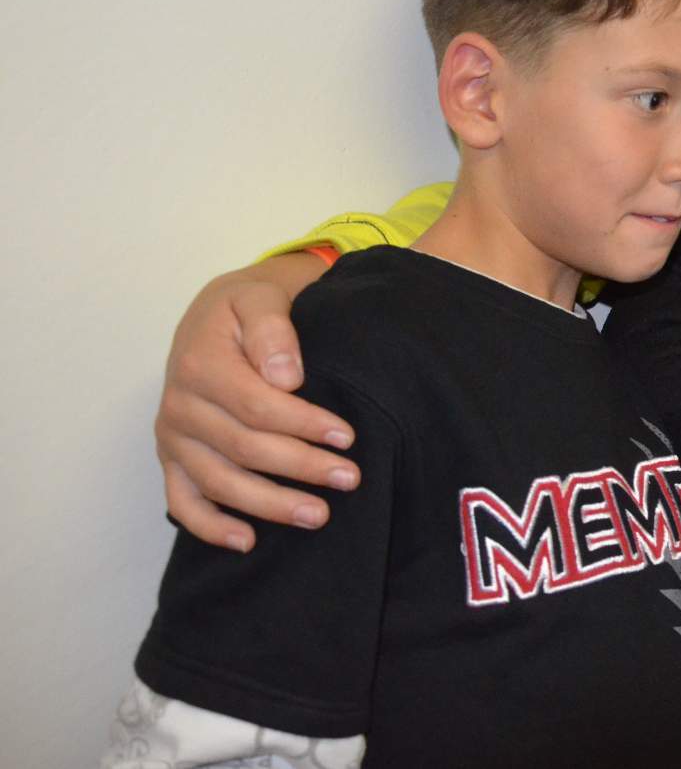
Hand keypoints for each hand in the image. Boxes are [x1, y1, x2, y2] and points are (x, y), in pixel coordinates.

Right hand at [155, 252, 357, 550]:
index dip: (303, 425)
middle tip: (350, 479)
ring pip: (220, 482)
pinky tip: (248, 541)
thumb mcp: (259, 298)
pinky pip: (183, 501)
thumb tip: (287, 377)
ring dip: (269, 505)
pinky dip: (210, 527)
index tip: (347, 437)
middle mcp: (180, 407)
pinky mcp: (172, 459)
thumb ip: (272, 331)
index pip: (258, 407)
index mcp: (200, 366)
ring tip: (318, 516)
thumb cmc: (246, 307)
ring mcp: (173, 437)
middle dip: (301, 467)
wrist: (215, 315)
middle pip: (245, 449)